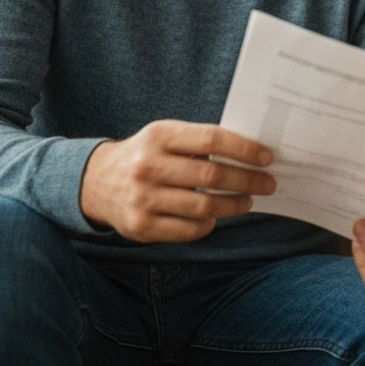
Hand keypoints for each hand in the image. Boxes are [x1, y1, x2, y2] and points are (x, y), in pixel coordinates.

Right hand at [79, 120, 275, 242]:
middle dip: (248, 180)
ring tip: (248, 201)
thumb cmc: (147, 154)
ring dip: (233, 205)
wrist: (96, 182)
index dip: (244, 149)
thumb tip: (251, 152)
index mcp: (160, 135)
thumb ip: (200, 140)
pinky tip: (216, 217)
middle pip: (211, 174)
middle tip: (268, 184)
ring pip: (203, 205)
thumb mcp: (166, 135)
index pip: (212, 139)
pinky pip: (187, 229)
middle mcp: (148, 166)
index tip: (267, 157)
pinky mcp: (140, 227)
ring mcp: (142, 198)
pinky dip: (208, 224)